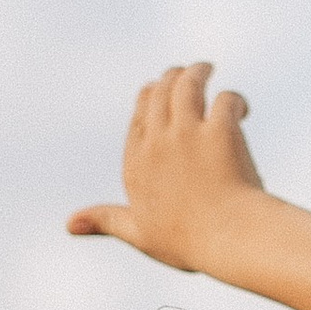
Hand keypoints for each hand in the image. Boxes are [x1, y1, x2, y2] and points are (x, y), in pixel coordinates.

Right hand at [67, 63, 265, 272]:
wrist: (227, 239)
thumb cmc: (187, 241)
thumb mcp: (138, 233)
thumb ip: (106, 221)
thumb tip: (68, 224)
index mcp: (136, 163)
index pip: (138, 117)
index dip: (149, 99)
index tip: (158, 93)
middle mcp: (156, 142)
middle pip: (159, 92)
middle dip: (172, 77)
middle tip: (188, 73)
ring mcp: (187, 133)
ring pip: (187, 84)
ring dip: (197, 71)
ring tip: (207, 67)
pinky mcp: (220, 130)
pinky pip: (225, 99)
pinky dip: (234, 100)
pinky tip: (241, 110)